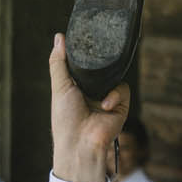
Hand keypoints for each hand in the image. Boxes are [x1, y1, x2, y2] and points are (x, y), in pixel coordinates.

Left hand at [47, 33, 130, 181]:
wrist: (80, 143)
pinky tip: (105, 106)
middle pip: (100, 68)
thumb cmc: (65, 119)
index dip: (84, 56)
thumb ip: (58, 62)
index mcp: (76, 87)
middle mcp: (91, 91)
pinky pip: (123, 89)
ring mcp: (107, 98)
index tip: (85, 41)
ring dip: (105, 82)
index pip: (83, 65)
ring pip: (114, 75)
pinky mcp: (121, 105)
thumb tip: (59, 38)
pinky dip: (115, 95)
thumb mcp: (59, 86)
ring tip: (95, 94)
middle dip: (99, 65)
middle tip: (96, 59)